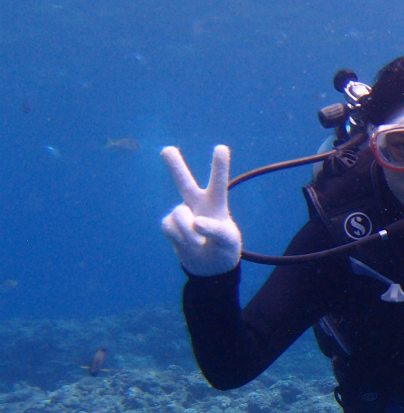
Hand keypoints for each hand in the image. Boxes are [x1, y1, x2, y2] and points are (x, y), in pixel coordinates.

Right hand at [160, 145, 242, 276]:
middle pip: (183, 182)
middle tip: (167, 150)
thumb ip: (216, 230)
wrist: (209, 265)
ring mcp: (181, 213)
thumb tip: (195, 222)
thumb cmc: (224, 247)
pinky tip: (187, 243)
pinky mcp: (169, 225)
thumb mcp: (228, 241)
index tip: (222, 147)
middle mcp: (197, 203)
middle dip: (175, 166)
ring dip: (189, 233)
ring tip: (199, 242)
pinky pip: (170, 229)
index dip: (219, 165)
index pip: (218, 182)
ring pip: (180, 216)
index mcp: (216, 203)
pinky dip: (180, 239)